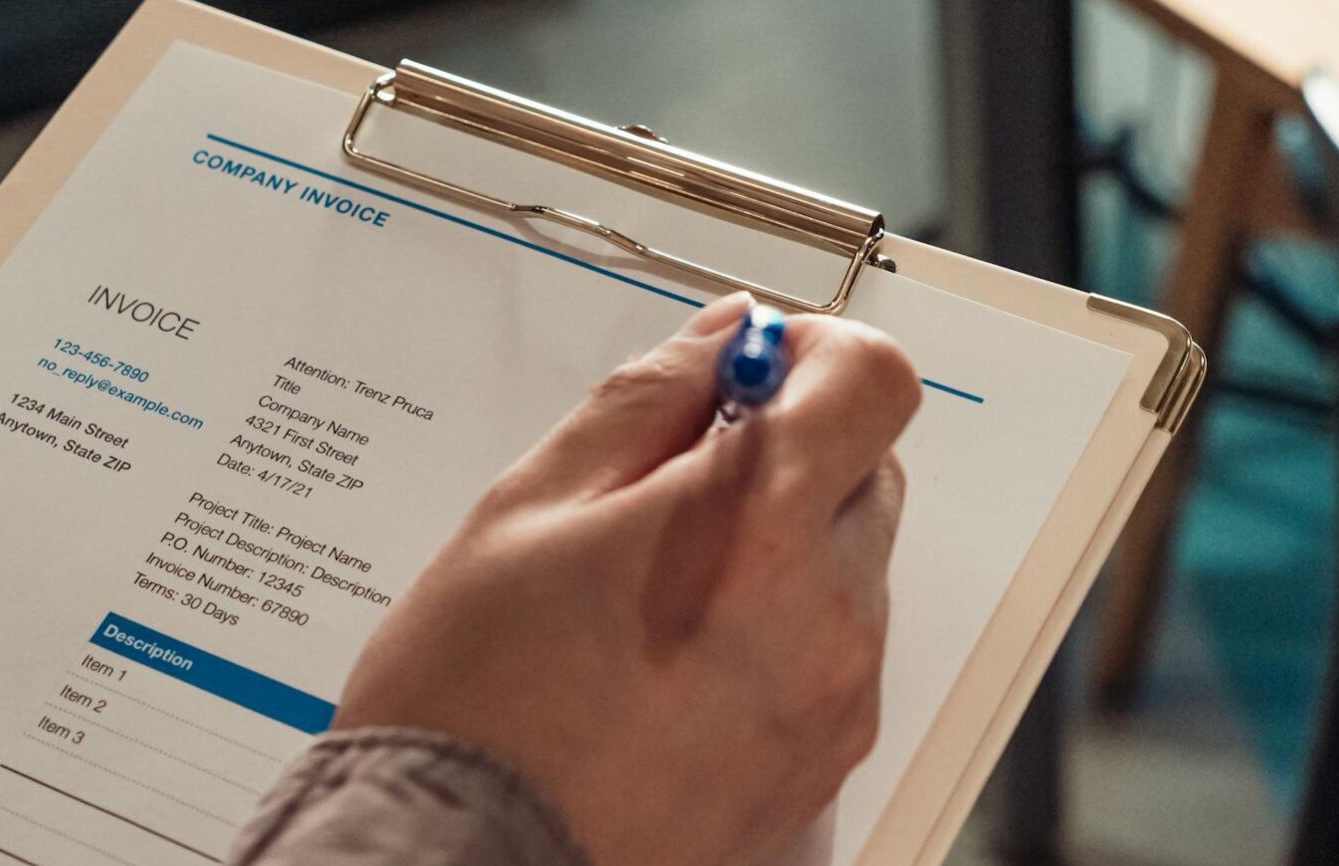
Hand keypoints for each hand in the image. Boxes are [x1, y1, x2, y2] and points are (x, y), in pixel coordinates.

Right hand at [333, 292, 919, 865]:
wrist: (465, 865)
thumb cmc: (473, 700)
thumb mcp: (527, 511)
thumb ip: (642, 405)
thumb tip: (720, 340)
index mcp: (757, 529)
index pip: (872, 383)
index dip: (812, 358)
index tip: (746, 377)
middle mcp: (827, 616)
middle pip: (866, 472)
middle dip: (785, 457)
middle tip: (667, 493)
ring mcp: (835, 702)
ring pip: (847, 568)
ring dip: (777, 551)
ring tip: (649, 599)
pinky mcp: (823, 767)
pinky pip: (831, 656)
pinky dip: (775, 633)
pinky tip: (669, 664)